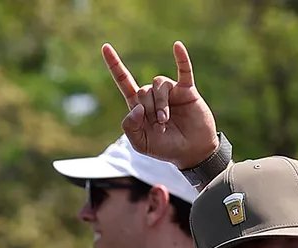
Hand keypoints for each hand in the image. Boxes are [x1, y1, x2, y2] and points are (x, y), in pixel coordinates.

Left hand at [102, 41, 218, 168]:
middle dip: (148, 109)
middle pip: (142, 90)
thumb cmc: (167, 148)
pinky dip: (181, 58)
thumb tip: (136, 106)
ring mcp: (171, 92)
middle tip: (159, 125)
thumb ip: (130, 127)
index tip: (105, 47)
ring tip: (165, 120)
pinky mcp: (187, 90)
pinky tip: (176, 46)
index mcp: (140, 106)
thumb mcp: (140, 144)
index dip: (114, 65)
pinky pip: (184, 70)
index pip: (124, 81)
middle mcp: (154, 96)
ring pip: (158, 85)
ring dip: (160, 104)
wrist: (192, 152)